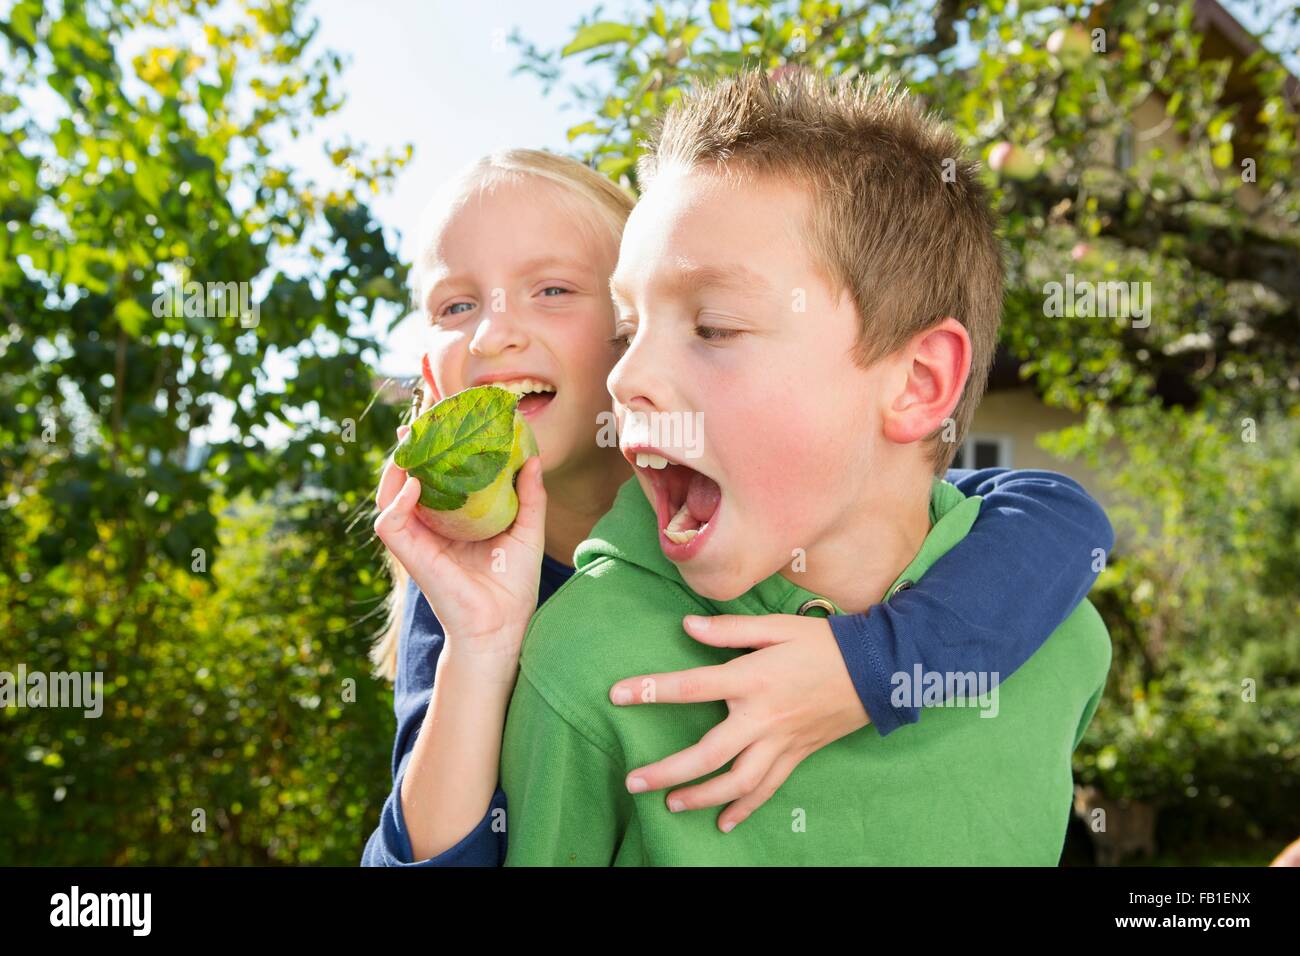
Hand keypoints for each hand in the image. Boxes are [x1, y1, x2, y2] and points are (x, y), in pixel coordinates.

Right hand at [373, 425, 545, 661]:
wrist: (503, 626)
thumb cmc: (513, 584)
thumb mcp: (527, 531)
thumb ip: (530, 496)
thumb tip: (532, 458)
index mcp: (453, 518)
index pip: (434, 475)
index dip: (431, 448)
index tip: (440, 421)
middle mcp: (430, 525)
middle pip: (407, 478)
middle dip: (409, 449)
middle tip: (418, 423)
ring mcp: (417, 539)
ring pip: (388, 493)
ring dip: (395, 466)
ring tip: (411, 443)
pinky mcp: (409, 555)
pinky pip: (389, 522)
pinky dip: (397, 500)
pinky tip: (415, 484)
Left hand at [609, 613, 868, 832]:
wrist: (877, 669)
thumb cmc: (823, 642)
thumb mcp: (776, 626)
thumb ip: (729, 631)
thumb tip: (686, 626)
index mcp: (752, 678)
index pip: (691, 687)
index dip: (651, 691)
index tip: (617, 694)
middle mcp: (763, 717)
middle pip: (708, 754)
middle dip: (667, 771)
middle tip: (634, 781)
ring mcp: (781, 742)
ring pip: (736, 782)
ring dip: (700, 797)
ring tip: (670, 804)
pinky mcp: (797, 755)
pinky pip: (766, 789)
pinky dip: (744, 808)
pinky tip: (723, 822)